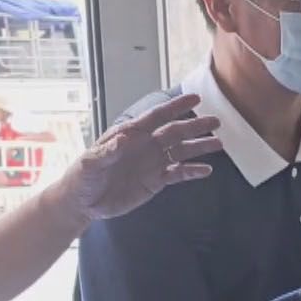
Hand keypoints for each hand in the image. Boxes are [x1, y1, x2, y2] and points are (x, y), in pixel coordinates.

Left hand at [63, 93, 221, 220]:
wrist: (83, 202)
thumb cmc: (82, 178)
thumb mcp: (90, 163)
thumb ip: (108, 150)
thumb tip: (126, 137)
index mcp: (130, 136)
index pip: (156, 117)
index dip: (175, 107)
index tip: (195, 98)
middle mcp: (145, 146)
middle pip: (175, 133)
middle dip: (195, 126)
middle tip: (216, 121)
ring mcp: (152, 163)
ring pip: (181, 151)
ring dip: (199, 147)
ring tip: (219, 144)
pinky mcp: (156, 181)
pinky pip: (178, 174)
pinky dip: (192, 172)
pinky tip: (206, 170)